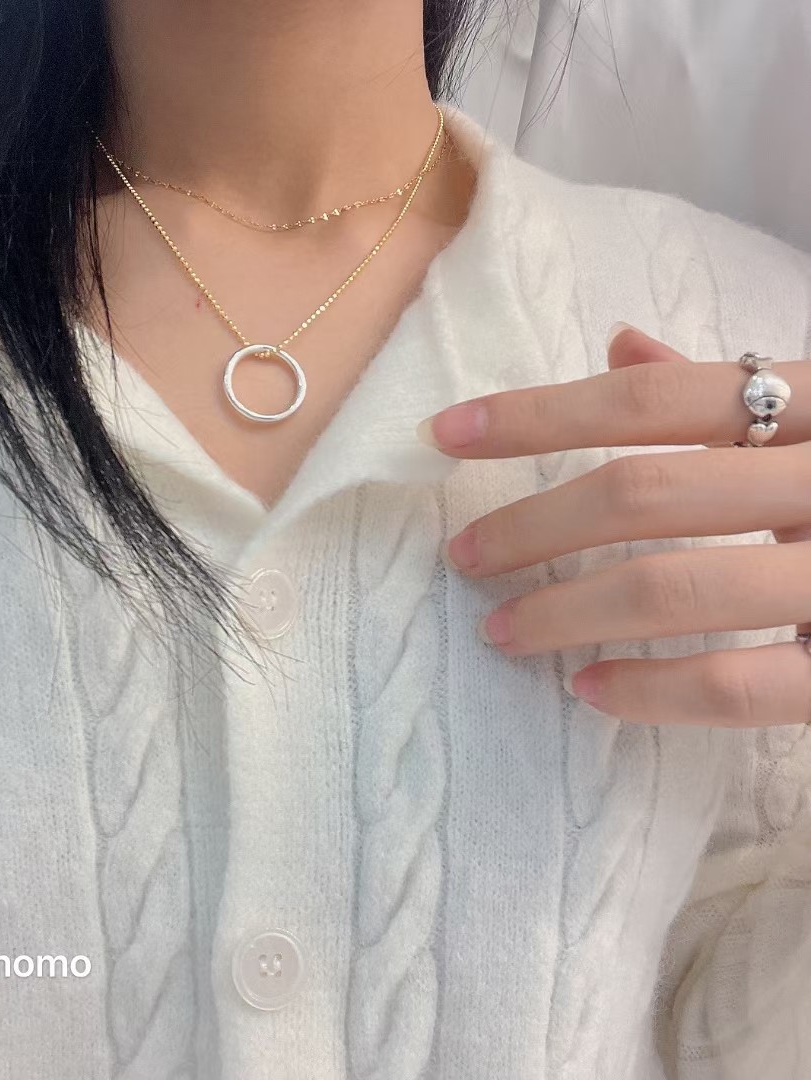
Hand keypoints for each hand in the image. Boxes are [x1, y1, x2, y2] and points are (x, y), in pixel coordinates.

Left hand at [418, 324, 810, 727]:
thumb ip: (734, 384)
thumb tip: (620, 346)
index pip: (649, 399)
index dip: (534, 414)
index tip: (441, 433)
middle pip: (645, 493)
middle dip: (533, 526)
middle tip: (464, 556)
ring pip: (678, 588)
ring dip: (566, 610)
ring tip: (502, 630)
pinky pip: (748, 687)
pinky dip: (656, 691)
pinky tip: (589, 690)